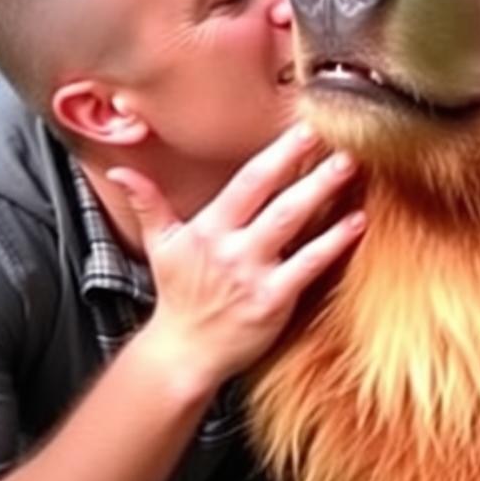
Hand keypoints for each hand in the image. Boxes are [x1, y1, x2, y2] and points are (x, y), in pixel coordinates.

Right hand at [106, 124, 364, 397]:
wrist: (183, 353)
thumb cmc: (179, 294)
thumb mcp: (160, 246)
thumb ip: (149, 203)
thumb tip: (121, 170)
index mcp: (209, 228)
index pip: (248, 181)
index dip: (277, 153)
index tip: (305, 127)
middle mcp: (230, 246)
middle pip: (273, 197)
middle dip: (304, 164)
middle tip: (336, 135)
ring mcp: (252, 273)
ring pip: (291, 224)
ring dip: (322, 192)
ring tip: (350, 166)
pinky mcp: (273, 301)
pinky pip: (309, 265)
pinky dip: (334, 242)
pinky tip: (358, 221)